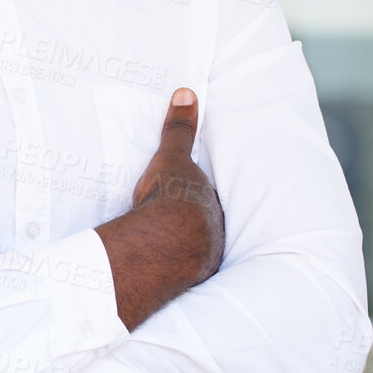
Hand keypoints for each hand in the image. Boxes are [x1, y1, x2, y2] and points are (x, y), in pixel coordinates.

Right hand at [130, 87, 224, 285]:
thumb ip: (180, 129)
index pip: (208, 200)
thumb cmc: (172, 196)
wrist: (167, 239)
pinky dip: (169, 268)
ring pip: (196, 250)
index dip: (197, 198)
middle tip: (174, 225)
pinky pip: (178, 271)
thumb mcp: (173, 157)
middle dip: (194, 226)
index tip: (185, 200)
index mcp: (211, 206)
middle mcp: (214, 232)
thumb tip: (186, 92)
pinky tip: (158, 269)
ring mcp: (203, 258)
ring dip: (183, 249)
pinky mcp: (184, 279)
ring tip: (164, 248)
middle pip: (206, 226)